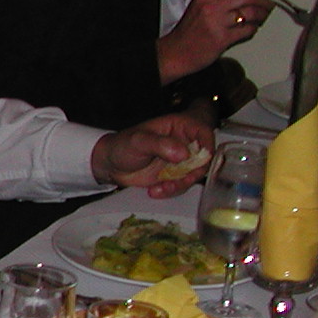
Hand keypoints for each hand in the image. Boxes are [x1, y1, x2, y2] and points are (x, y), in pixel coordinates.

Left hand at [91, 112, 214, 195]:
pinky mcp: (175, 176)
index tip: (202, 160)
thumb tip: (183, 153)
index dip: (207, 146)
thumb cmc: (122, 145)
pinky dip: (171, 190)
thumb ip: (160, 144)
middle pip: (204, 157)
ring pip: (194, 174)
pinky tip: (155, 190)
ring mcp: (180, 161)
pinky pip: (182, 185)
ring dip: (181, 184)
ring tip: (160, 188)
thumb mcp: (138, 141)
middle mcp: (184, 143)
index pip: (203, 132)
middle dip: (194, 172)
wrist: (110, 165)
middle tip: (180, 180)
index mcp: (179, 127)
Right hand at [159, 0, 270, 81]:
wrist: (176, 52)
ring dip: (262, 14)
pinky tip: (251, 28)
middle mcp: (212, 6)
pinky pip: (247, 30)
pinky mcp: (223, 39)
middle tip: (266, 3)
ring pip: (251, 12)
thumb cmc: (189, 29)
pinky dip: (253, 28)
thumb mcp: (201, 4)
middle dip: (263, 0)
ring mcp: (218, 23)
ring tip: (262, 16)